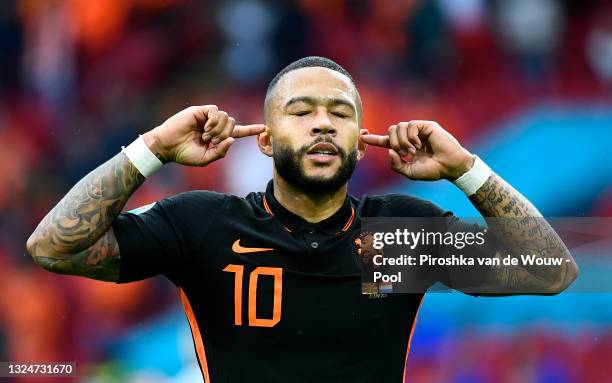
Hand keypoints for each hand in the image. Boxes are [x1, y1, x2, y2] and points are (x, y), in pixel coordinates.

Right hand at [142, 105, 265, 165]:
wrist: (167, 147)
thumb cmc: (184, 154)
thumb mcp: (205, 159)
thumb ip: (220, 152)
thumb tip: (232, 140)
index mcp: (218, 136)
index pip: (238, 132)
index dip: (252, 130)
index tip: (265, 128)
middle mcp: (215, 125)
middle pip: (233, 124)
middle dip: (225, 134)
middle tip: (211, 141)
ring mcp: (207, 117)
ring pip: (226, 117)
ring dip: (218, 129)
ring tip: (205, 136)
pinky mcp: (200, 111)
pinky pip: (216, 111)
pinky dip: (213, 121)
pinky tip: (204, 128)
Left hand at [360, 121, 473, 180]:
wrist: (449, 166)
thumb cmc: (432, 170)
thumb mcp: (409, 172)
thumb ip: (396, 165)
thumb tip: (389, 151)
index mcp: (404, 147)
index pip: (386, 141)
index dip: (374, 139)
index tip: (362, 137)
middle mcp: (409, 137)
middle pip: (391, 131)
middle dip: (394, 143)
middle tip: (406, 154)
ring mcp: (418, 130)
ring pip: (398, 127)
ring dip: (403, 141)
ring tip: (414, 150)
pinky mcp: (426, 125)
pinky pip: (410, 125)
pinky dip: (412, 137)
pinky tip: (420, 144)